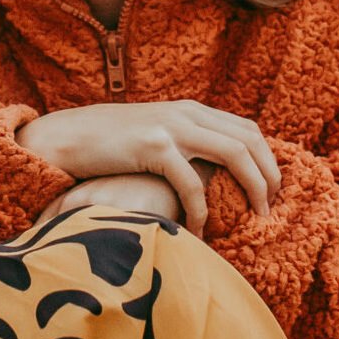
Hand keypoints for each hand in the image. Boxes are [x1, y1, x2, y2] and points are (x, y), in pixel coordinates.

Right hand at [15, 102, 278, 234]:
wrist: (65, 137)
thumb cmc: (109, 146)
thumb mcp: (153, 135)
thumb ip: (183, 143)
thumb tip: (212, 171)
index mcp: (190, 109)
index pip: (247, 128)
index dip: (268, 159)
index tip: (273, 190)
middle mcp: (187, 113)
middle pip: (249, 140)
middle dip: (269, 176)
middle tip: (272, 209)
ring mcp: (170, 126)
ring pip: (234, 154)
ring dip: (252, 188)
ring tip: (255, 218)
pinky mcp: (152, 146)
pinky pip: (192, 180)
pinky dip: (202, 208)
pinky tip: (200, 228)